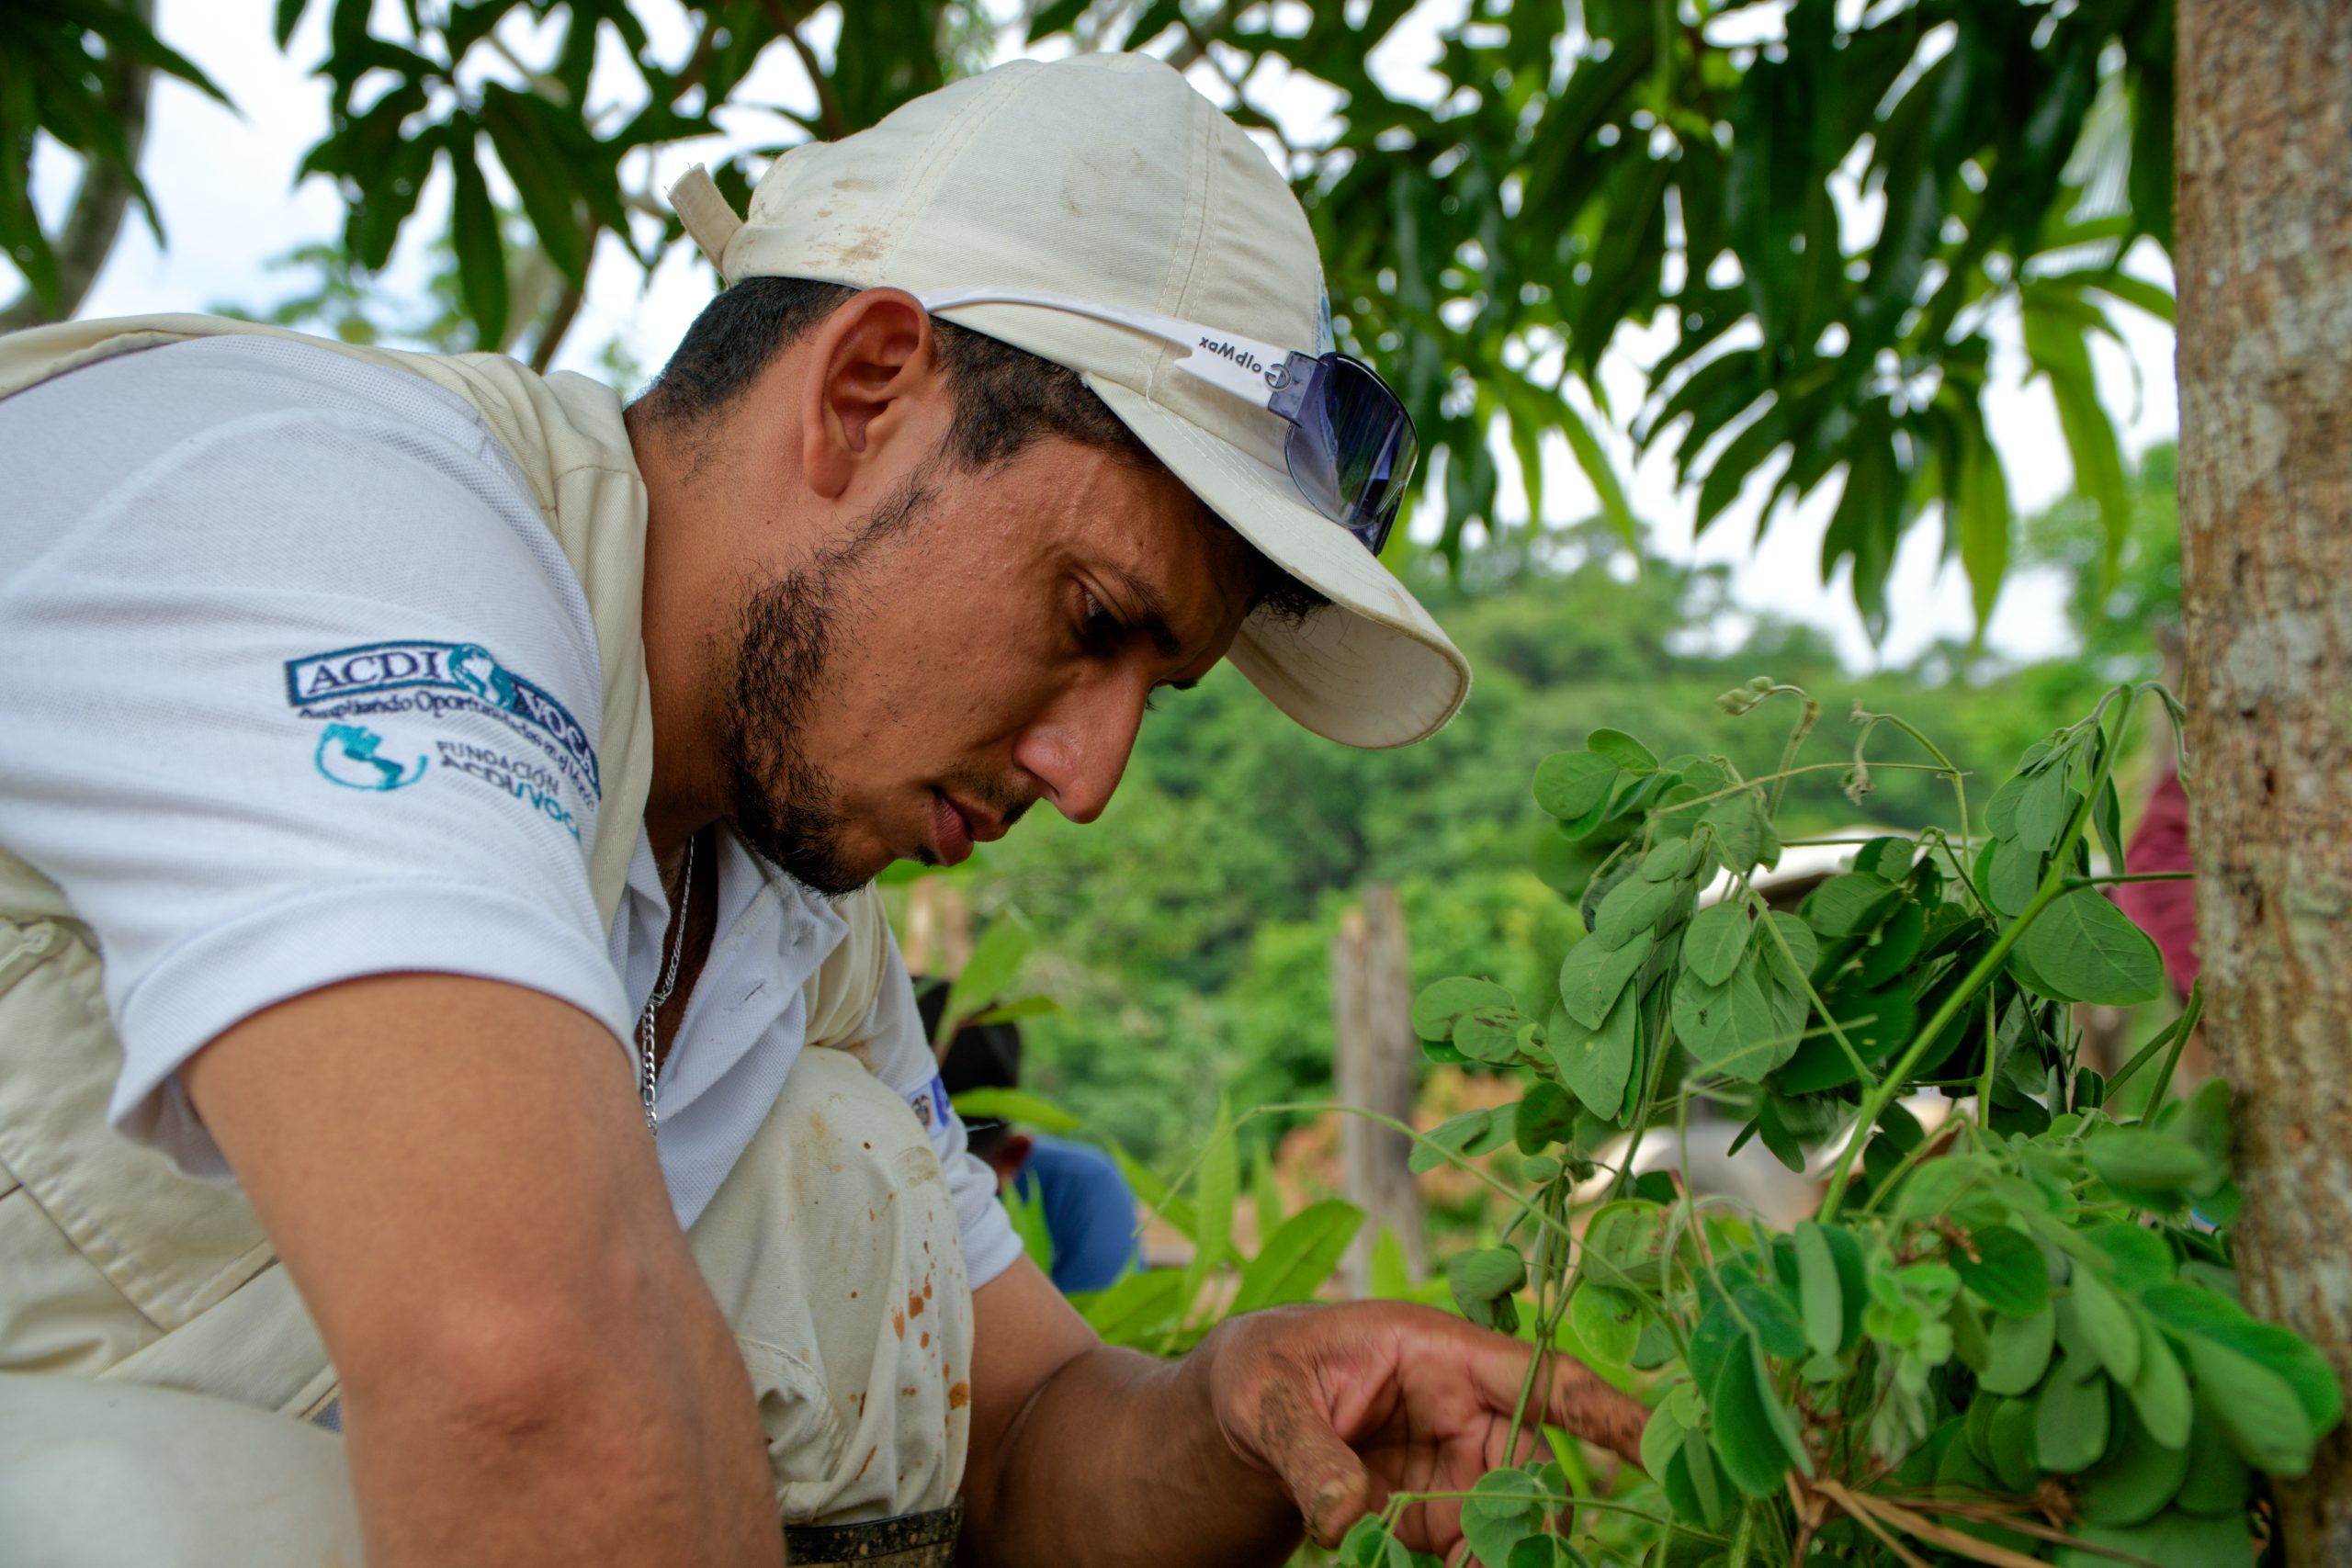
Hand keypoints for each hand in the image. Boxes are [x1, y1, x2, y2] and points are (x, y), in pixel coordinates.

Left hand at [1203, 1302, 1645, 1559]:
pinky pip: (1472, 1555)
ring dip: (1493, 1557)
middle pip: (1533, 1473)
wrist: (1241, 1415)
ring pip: (1509, 1525)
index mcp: (1440, 1353)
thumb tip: (1342, 1516)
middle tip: (1474, 1562)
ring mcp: (1457, 1469)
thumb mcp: (1266, 1396)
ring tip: (1441, 1565)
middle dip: (1525, 1529)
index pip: (1545, 1377)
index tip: (1670, 1447)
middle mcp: (1466, 1410)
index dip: (1611, 1411)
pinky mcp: (1437, 1518)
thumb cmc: (1259, 1373)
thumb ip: (1307, 1450)